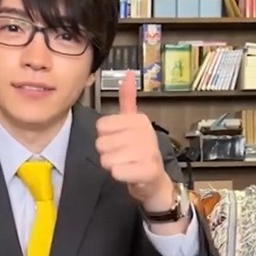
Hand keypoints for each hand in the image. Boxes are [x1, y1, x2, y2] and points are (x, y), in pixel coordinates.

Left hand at [95, 70, 173, 208]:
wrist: (154, 181)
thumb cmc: (140, 153)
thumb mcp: (134, 125)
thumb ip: (128, 100)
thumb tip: (128, 74)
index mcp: (139, 120)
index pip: (100, 127)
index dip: (105, 138)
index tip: (120, 142)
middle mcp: (145, 133)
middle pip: (101, 144)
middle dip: (108, 154)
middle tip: (123, 157)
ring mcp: (149, 152)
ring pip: (107, 159)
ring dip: (113, 166)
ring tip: (127, 166)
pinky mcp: (149, 171)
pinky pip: (117, 172)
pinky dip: (120, 176)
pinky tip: (130, 175)